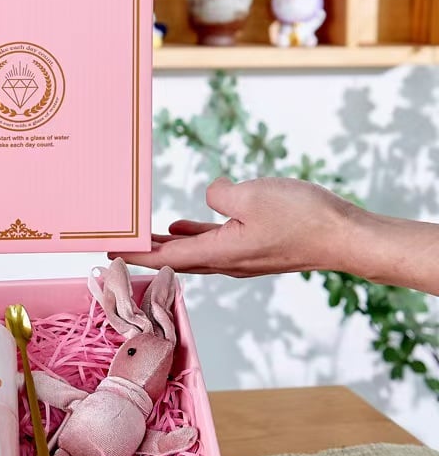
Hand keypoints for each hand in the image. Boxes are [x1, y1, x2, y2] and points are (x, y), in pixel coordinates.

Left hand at [110, 177, 360, 277]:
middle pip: (176, 259)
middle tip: (118, 247)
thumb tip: (212, 194)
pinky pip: (215, 243)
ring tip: (144, 237)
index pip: (166, 258)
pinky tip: (184, 224)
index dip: (136, 256)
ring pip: (195, 252)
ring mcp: (243, 257)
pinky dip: (194, 235)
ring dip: (168, 245)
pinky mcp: (256, 248)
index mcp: (220, 253)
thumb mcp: (251, 195)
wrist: (345, 236)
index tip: (110, 254)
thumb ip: (220, 194)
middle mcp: (227, 262)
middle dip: (146, 253)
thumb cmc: (302, 218)